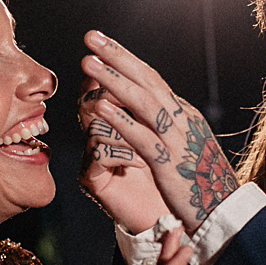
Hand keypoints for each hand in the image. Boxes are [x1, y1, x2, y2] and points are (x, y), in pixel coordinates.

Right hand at [79, 77, 171, 232]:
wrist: (175, 216)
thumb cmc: (175, 174)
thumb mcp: (165, 133)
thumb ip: (152, 106)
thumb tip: (145, 71)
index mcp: (116, 121)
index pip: (103, 86)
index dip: (107, 67)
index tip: (105, 48)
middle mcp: (100, 136)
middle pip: (90, 100)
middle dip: (106, 85)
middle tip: (107, 76)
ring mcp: (94, 157)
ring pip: (96, 125)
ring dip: (126, 130)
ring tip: (149, 145)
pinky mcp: (93, 178)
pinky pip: (99, 152)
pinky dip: (125, 154)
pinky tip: (142, 163)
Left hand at [81, 30, 239, 231]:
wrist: (226, 212)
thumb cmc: (203, 183)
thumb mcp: (188, 146)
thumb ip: (171, 127)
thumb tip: (153, 110)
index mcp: (185, 115)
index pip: (153, 79)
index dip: (126, 59)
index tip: (103, 44)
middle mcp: (182, 120)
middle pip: (147, 80)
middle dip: (117, 56)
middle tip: (91, 36)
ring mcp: (177, 140)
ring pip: (143, 102)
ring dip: (113, 80)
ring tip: (88, 64)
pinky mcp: (170, 164)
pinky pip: (142, 137)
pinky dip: (121, 120)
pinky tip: (99, 108)